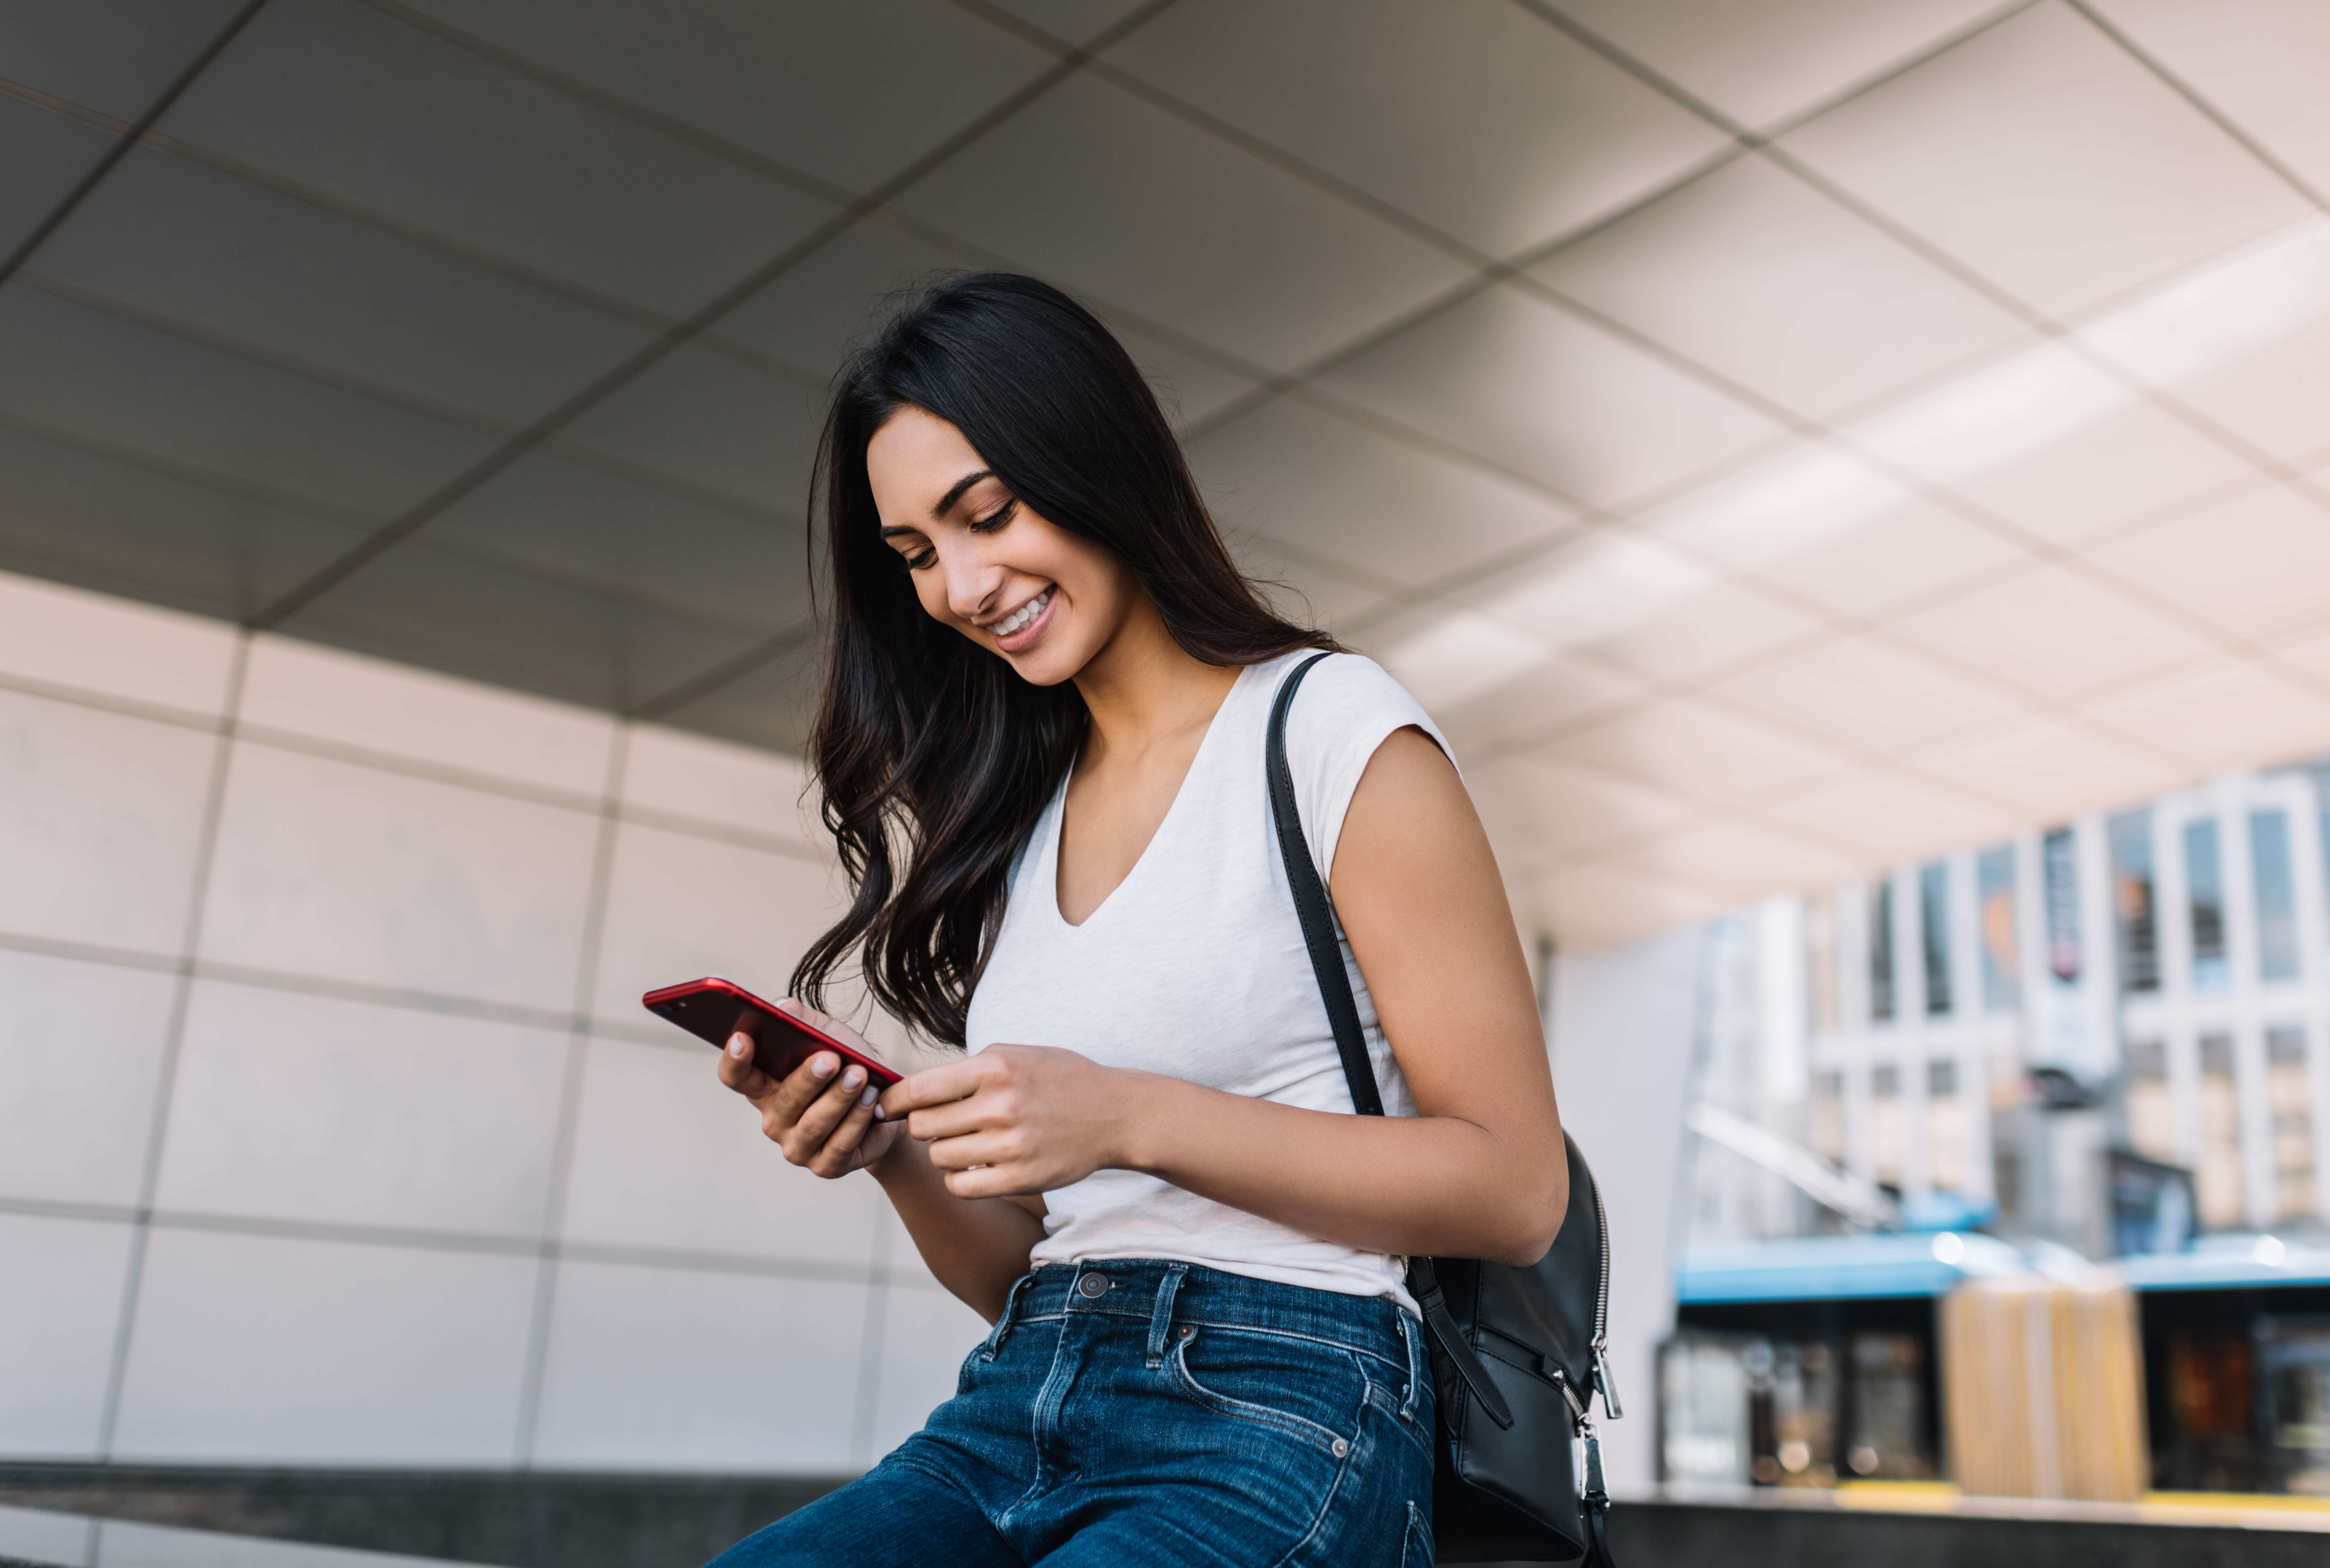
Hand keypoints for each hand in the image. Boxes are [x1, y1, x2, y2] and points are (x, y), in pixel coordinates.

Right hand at [717, 1000, 902, 1178]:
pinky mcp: (826, 1165)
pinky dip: (857, 1120)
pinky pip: (839, 1144)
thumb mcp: (829, 1036)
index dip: (734, 1059)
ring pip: (813, 1123)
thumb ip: (804, 1021)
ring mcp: (798, 1147)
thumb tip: (782, 1005)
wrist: (887, 1106)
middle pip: (783, 1100)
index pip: (736, 1076)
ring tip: (860, 1076)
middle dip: (808, 1078)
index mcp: (765, 1086)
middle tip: (831, 1058)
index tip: (742, 1037)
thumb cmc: (848, 1068)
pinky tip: (871, 1099)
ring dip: (839, 1098)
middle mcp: (774, 1120)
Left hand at [879, 1044, 1134, 1198]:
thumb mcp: (1015, 1056)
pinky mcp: (1020, 1178)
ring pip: (940, 1157)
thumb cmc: (1059, 1079)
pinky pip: (960, 1187)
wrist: (1115, 1113)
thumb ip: (966, 1070)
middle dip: (924, 1125)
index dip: (893, 1101)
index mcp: (995, 1068)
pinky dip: (959, 1179)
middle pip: (923, 1126)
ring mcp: (1011, 1145)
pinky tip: (975, 1166)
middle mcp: (1000, 1106)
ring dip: (945, 1152)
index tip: (887, 1107)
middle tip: (941, 1123)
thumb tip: (910, 1090)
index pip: (918, 1089)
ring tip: (967, 1142)